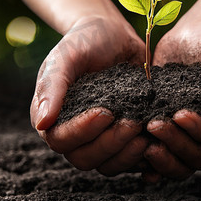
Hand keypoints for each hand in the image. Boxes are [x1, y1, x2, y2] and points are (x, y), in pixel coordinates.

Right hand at [31, 16, 152, 175]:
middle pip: (83, 159)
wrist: (114, 34)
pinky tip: (157, 142)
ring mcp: (97, 139)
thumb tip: (42, 122)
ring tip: (146, 130)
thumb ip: (52, 86)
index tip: (106, 111)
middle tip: (133, 122)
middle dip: (110, 144)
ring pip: (107, 165)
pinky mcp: (121, 140)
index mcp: (51, 118)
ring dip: (127, 153)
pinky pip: (129, 162)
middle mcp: (71, 134)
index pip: (59, 140)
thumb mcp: (66, 56)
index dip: (82, 131)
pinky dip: (143, 158)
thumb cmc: (85, 41)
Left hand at [143, 18, 200, 179]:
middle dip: (178, 143)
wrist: (195, 33)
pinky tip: (140, 160)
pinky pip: (168, 161)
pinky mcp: (176, 136)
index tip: (180, 114)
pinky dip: (155, 166)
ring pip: (184, 163)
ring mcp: (198, 140)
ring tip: (146, 133)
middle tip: (155, 123)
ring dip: (165, 156)